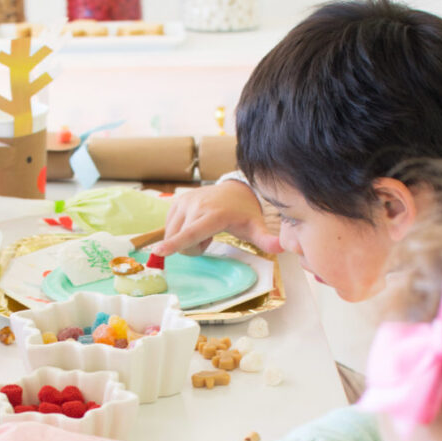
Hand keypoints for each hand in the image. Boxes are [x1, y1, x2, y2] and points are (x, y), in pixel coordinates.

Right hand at [155, 180, 281, 257]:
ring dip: (186, 240)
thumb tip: (283, 247)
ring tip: (204, 229)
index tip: (158, 251)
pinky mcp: (176, 202)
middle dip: (193, 247)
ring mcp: (184, 202)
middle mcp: (196, 206)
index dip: (175, 244)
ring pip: (173, 235)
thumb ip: (266, 239)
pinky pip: (170, 227)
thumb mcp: (256, 226)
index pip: (192, 233)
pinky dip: (181, 231)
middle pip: (181, 241)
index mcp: (214, 215)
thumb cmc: (244, 213)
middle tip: (211, 238)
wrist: (234, 189)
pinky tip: (196, 223)